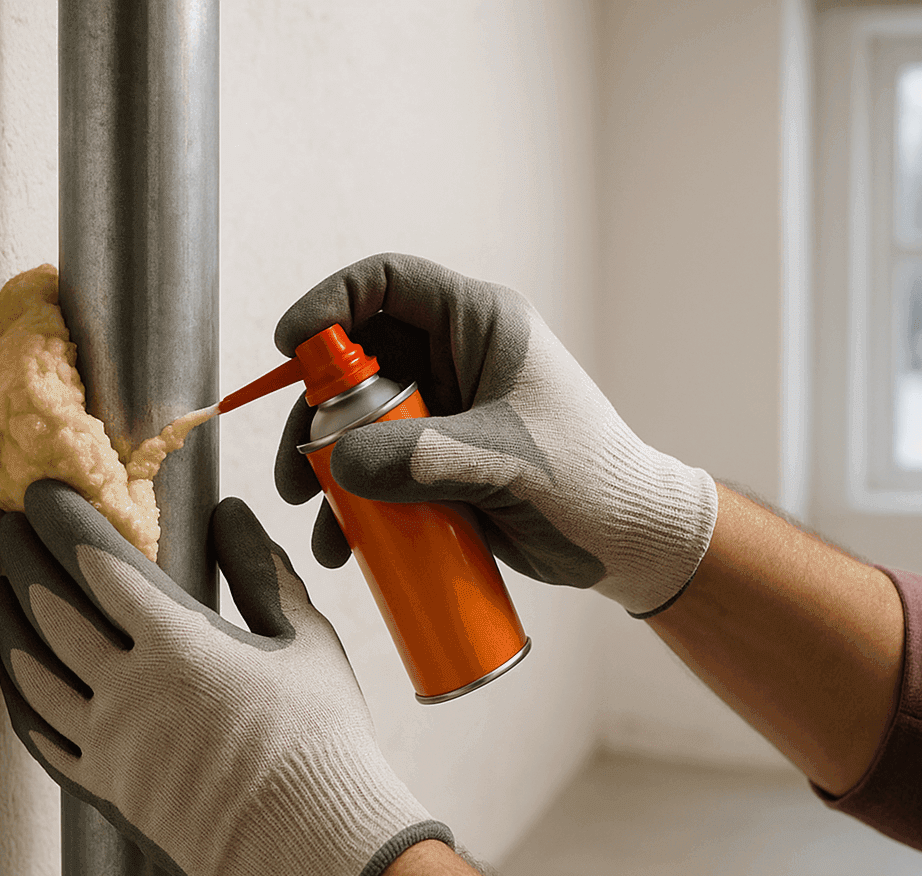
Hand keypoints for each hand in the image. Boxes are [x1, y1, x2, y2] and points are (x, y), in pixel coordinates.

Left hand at [0, 479, 450, 875]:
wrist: (313, 840)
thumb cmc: (321, 737)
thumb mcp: (306, 639)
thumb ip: (260, 571)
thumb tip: (231, 514)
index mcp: (179, 644)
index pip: (97, 563)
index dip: (62, 520)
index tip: (42, 493)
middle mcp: (129, 691)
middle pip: (51, 610)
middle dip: (24, 561)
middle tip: (10, 530)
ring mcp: (111, 745)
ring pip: (34, 672)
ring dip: (9, 625)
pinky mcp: (110, 790)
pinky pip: (43, 737)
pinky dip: (19, 697)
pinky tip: (15, 675)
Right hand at [274, 253, 717, 617]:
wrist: (631, 543)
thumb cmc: (589, 482)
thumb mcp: (504, 462)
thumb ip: (421, 458)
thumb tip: (338, 466)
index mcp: (480, 326)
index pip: (387, 284)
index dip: (330, 305)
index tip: (290, 347)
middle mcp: (457, 361)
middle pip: (356, 363)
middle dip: (315, 416)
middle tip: (297, 473)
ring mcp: (448, 413)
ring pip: (359, 423)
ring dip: (327, 468)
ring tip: (318, 521)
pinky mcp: (444, 462)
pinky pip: (380, 469)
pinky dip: (355, 502)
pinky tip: (345, 545)